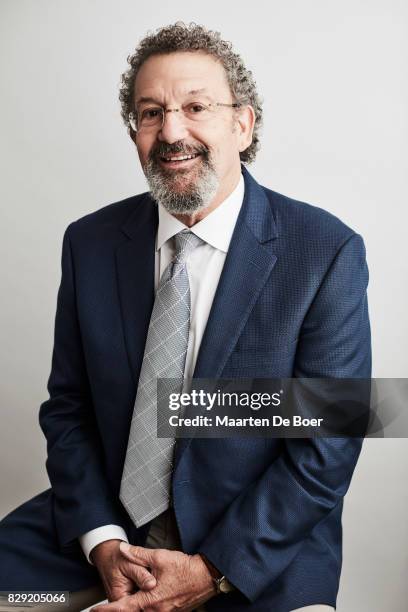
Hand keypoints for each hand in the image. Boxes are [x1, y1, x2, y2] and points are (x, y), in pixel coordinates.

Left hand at [90, 542, 216, 610]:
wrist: (206, 576)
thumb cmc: (185, 568)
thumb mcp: (159, 557)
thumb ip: (138, 555)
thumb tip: (123, 550)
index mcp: (150, 600)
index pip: (122, 608)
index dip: (106, 610)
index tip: (94, 610)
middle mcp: (156, 611)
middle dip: (118, 610)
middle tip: (104, 608)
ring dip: (130, 609)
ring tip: (121, 603)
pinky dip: (142, 609)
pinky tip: (141, 603)